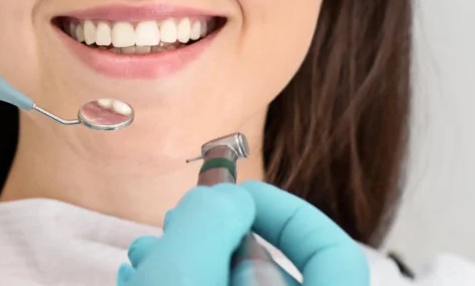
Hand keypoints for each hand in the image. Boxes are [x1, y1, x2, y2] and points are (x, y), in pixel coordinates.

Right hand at [118, 182, 369, 285]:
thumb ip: (210, 223)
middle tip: (175, 223)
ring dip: (189, 259)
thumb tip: (223, 198)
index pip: (335, 254)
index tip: (239, 196)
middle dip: (217, 236)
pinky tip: (140, 276)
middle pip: (273, 272)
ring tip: (144, 253)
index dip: (289, 213)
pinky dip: (180, 283)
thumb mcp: (184, 279)